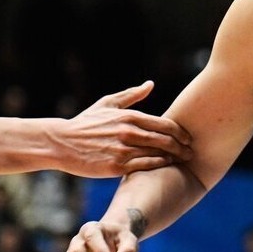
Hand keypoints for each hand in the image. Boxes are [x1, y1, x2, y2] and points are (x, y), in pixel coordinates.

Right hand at [53, 81, 192, 176]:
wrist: (61, 143)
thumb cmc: (85, 123)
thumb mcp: (107, 104)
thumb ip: (131, 95)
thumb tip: (150, 84)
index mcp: (130, 117)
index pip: (166, 124)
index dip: (181, 133)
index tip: (187, 138)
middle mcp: (129, 132)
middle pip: (167, 140)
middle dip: (183, 147)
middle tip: (191, 152)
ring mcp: (123, 150)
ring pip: (159, 154)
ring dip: (174, 158)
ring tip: (182, 161)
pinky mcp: (117, 167)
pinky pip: (146, 167)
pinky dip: (159, 166)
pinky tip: (164, 166)